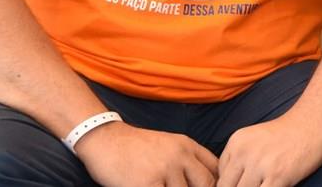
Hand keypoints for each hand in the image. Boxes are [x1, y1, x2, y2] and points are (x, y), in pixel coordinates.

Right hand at [76, 121, 217, 186]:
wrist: (104, 139)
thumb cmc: (135, 147)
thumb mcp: (168, 145)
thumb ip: (187, 160)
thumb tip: (208, 180)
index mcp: (187, 146)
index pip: (216, 169)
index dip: (217, 184)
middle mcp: (180, 156)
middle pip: (206, 184)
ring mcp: (165, 170)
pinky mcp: (148, 183)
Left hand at [217, 111, 321, 186]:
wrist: (313, 122)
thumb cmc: (286, 134)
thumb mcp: (253, 139)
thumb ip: (239, 158)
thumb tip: (229, 184)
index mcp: (235, 143)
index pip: (220, 178)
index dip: (231, 186)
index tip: (246, 183)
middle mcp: (244, 153)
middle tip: (255, 185)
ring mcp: (260, 165)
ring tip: (265, 184)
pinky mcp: (278, 176)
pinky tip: (276, 186)